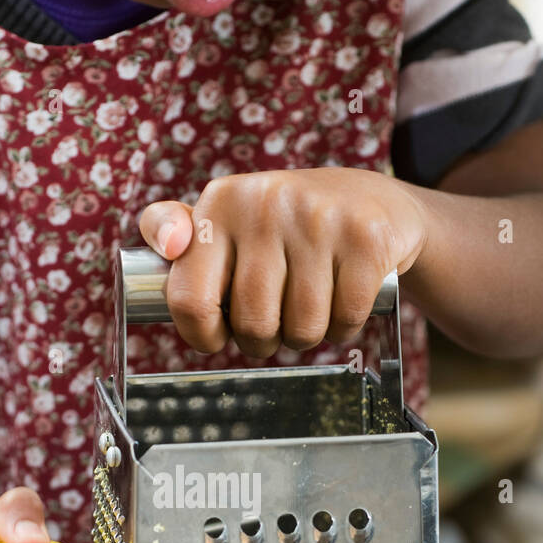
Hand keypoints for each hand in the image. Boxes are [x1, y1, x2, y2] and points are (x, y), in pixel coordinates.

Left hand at [139, 167, 427, 358]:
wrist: (374, 203)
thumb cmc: (285, 227)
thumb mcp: (225, 220)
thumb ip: (171, 229)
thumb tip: (169, 244)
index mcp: (222, 202)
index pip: (189, 298)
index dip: (202, 335)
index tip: (217, 335)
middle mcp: (266, 203)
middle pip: (252, 325)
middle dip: (263, 340)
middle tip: (274, 317)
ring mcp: (318, 219)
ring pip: (301, 330)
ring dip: (305, 336)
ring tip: (310, 306)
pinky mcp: (365, 239)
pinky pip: (343, 321)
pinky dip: (343, 328)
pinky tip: (342, 300)